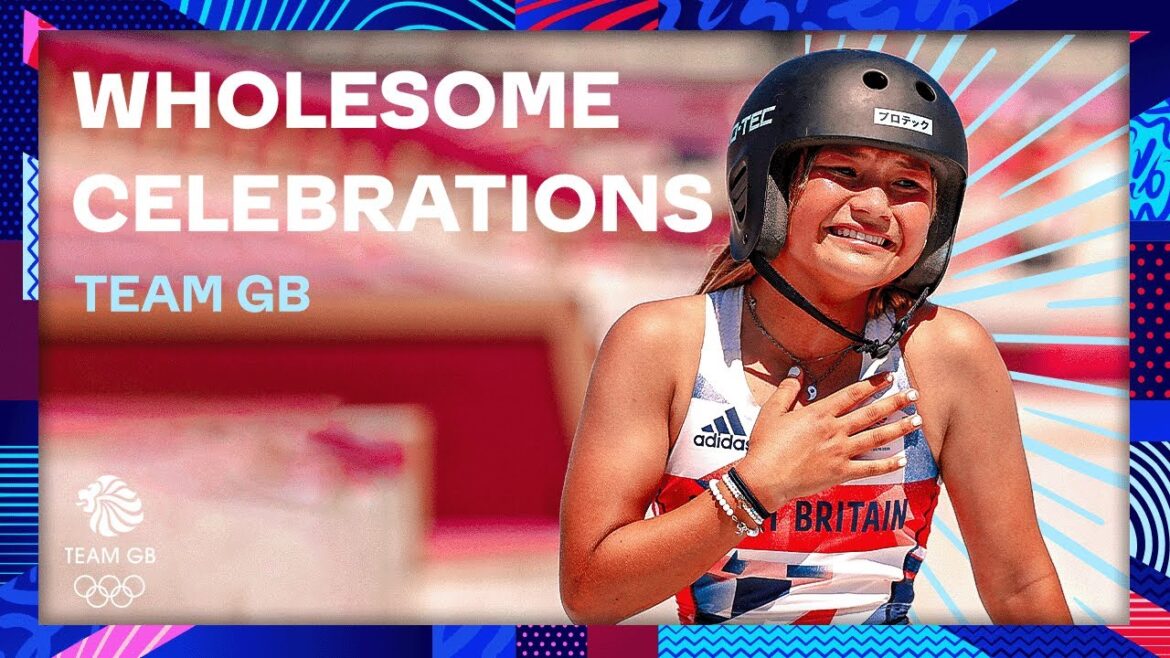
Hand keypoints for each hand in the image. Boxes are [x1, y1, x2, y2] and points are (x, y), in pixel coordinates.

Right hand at [735, 368, 920, 511]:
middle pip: (871, 413)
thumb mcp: (772, 412)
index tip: (889, 377)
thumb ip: (787, 390)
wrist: (764, 478)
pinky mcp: (841, 472)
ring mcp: (840, 452)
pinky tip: (902, 458)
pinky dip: (888, 464)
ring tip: (917, 420)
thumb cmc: (765, 446)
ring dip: (899, 428)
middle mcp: (835, 430)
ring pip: (876, 437)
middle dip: (895, 402)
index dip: (873, 384)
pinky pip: (870, 468)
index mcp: (819, 413)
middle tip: (914, 394)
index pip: (852, 394)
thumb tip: (796, 372)